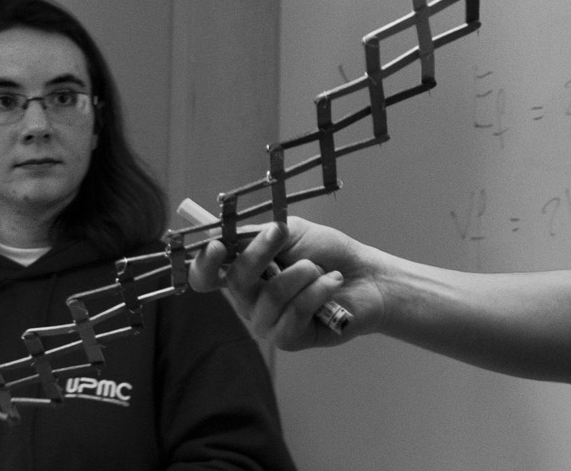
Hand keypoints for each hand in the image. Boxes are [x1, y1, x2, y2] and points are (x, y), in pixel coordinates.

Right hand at [188, 215, 381, 349]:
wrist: (366, 276)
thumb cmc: (328, 252)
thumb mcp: (291, 231)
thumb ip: (257, 233)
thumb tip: (225, 234)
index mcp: (244, 271)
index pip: (207, 275)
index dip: (204, 265)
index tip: (218, 246)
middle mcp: (249, 299)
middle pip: (236, 281)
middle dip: (260, 253)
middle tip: (282, 232)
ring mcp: (266, 322)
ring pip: (270, 296)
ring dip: (301, 273)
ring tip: (320, 268)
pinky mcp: (287, 339)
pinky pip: (294, 313)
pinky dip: (317, 291)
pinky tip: (331, 284)